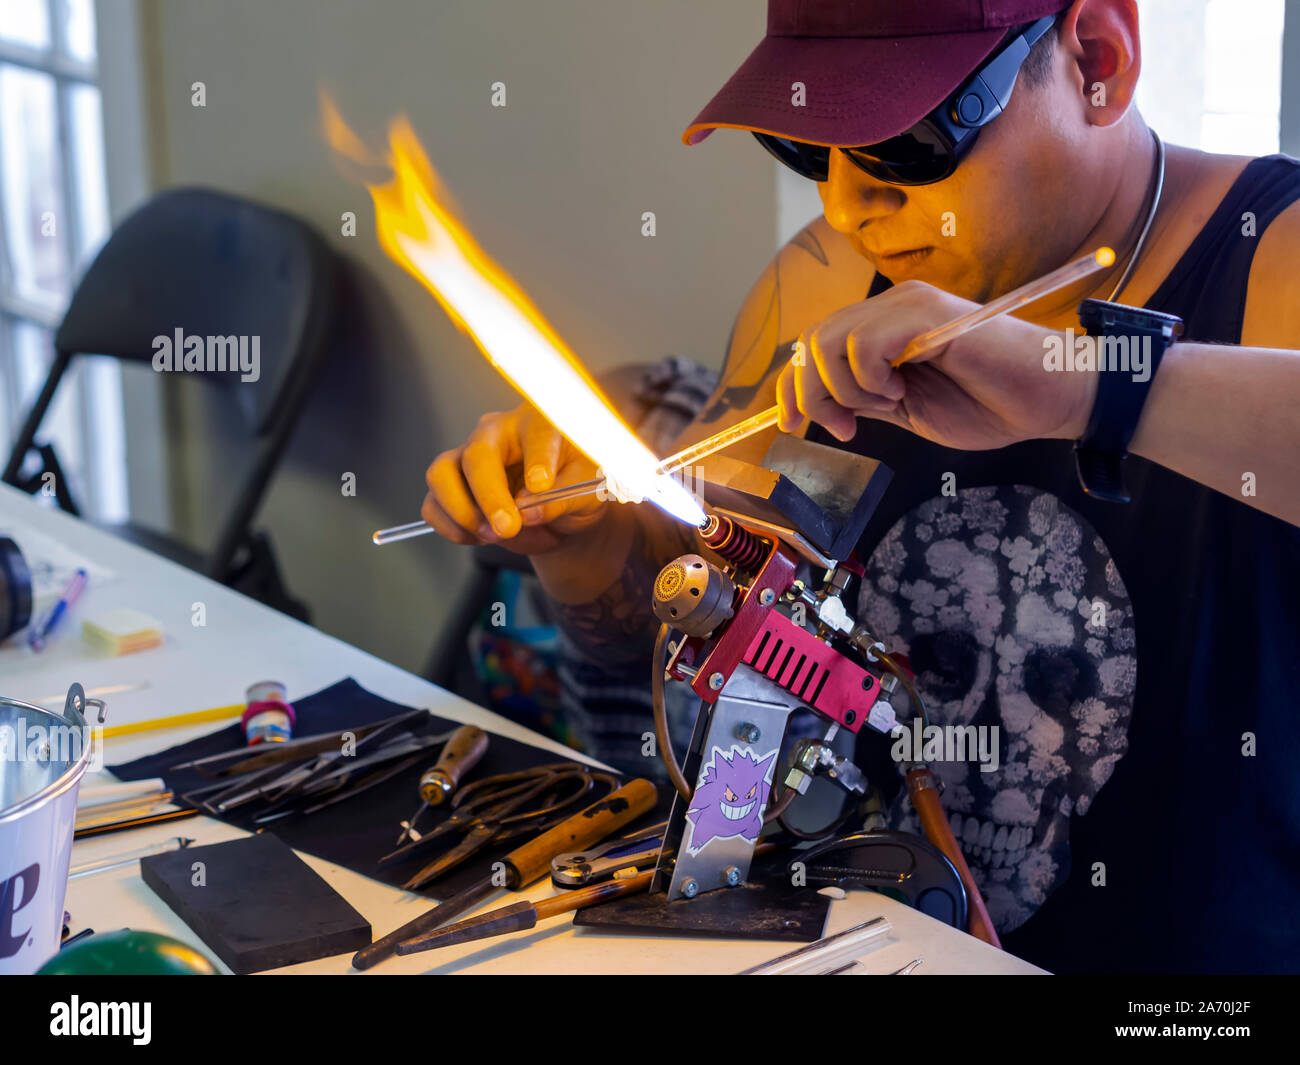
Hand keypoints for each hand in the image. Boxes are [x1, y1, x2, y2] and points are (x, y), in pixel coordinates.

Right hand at [422, 402, 605, 554]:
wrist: (563, 509)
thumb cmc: (577, 488)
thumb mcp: (589, 493)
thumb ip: (563, 499)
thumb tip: (529, 512)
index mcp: (540, 424)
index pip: (537, 434)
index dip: (538, 460)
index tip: (541, 486)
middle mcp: (497, 433)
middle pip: (477, 454)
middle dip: (489, 496)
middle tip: (508, 527)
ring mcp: (468, 457)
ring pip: (441, 475)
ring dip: (464, 513)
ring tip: (496, 535)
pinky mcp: (451, 485)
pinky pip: (433, 505)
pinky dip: (453, 529)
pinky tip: (483, 537)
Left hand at [775, 280, 1097, 450]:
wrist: (1051, 400)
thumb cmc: (990, 405)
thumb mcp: (909, 412)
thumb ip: (865, 402)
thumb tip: (818, 407)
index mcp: (884, 328)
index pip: (814, 345)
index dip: (793, 387)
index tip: (792, 427)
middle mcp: (891, 307)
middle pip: (812, 341)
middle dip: (812, 394)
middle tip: (845, 428)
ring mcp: (908, 305)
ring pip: (829, 340)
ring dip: (846, 388)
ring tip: (889, 405)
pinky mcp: (926, 314)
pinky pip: (863, 342)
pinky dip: (869, 377)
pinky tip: (901, 391)